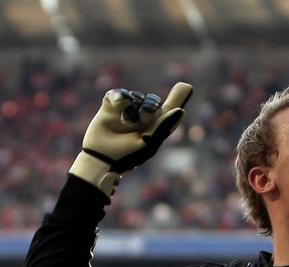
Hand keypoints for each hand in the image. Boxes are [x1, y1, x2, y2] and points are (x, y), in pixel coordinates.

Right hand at [69, 82, 193, 198]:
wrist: (101, 158)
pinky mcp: (110, 105)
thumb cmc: (128, 155)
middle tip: (144, 118)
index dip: (178, 97)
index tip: (187, 87)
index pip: (169, 109)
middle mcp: (141, 116)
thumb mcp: (149, 143)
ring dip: (133, 107)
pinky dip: (119, 97)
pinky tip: (117, 106)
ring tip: (125, 123)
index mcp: (155, 126)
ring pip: (136, 96)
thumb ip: (164, 126)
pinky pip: (119, 93)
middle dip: (151, 106)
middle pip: (153, 100)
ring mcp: (126, 110)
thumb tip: (180, 111)